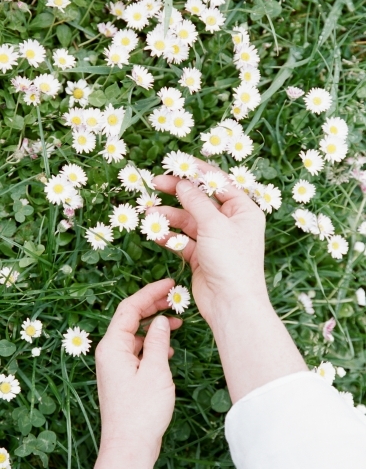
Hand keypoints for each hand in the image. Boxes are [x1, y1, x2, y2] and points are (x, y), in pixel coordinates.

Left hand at [94, 278, 180, 457]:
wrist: (130, 446)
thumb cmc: (142, 410)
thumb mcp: (155, 370)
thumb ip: (157, 340)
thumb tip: (161, 320)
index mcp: (112, 346)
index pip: (129, 308)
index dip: (149, 292)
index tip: (168, 283)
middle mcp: (110, 352)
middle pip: (130, 318)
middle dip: (152, 306)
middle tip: (174, 298)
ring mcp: (115, 364)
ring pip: (135, 334)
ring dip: (155, 326)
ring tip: (177, 322)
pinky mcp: (123, 375)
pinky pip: (136, 350)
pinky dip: (151, 344)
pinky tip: (166, 350)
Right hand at [147, 159, 267, 326]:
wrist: (231, 304)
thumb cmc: (231, 261)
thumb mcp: (214, 224)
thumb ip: (196, 201)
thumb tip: (182, 183)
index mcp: (243, 210)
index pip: (219, 183)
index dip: (197, 172)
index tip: (176, 164)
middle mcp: (230, 223)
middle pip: (200, 201)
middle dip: (178, 193)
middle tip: (156, 183)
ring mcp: (215, 240)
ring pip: (188, 221)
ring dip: (169, 216)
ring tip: (149, 214)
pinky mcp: (201, 256)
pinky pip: (183, 240)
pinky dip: (170, 236)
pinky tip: (155, 233)